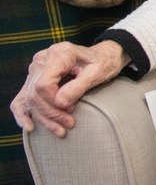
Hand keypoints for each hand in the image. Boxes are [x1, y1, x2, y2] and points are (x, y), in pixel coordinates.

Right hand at [10, 41, 129, 137]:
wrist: (104, 56)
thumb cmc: (104, 63)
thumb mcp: (98, 72)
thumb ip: (78, 86)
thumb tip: (60, 103)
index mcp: (59, 54)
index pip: (44, 84)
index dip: (53, 102)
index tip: (70, 110)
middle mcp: (43, 59)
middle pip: (35, 93)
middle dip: (51, 113)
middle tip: (70, 123)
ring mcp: (36, 68)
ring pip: (29, 98)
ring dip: (43, 117)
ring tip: (61, 130)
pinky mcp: (34, 77)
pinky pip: (22, 96)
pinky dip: (23, 113)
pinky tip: (30, 126)